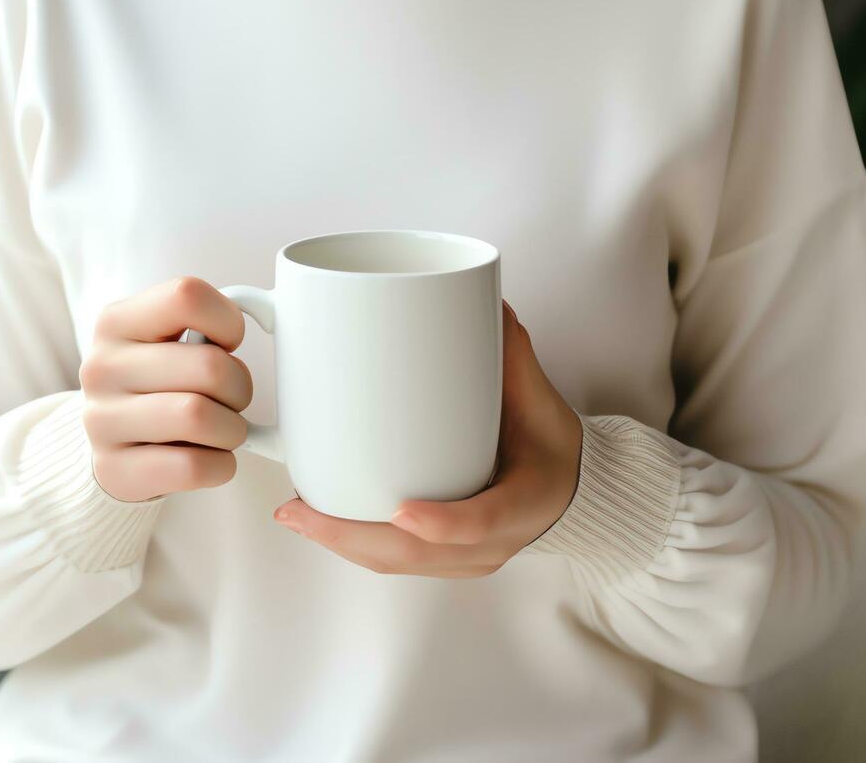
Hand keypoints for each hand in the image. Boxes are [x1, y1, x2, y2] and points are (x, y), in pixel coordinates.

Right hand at [80, 276, 253, 501]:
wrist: (117, 445)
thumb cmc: (161, 382)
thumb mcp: (168, 338)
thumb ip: (208, 319)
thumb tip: (267, 312)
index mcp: (116, 322)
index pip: (187, 295)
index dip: (228, 321)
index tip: (228, 343)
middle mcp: (101, 368)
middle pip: (209, 367)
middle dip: (240, 386)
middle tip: (232, 397)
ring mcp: (101, 422)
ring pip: (199, 417)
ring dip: (232, 429)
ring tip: (222, 428)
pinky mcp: (115, 471)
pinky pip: (193, 466)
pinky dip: (220, 465)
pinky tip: (210, 457)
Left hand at [273, 300, 583, 576]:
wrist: (572, 491)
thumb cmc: (551, 445)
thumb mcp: (541, 402)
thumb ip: (515, 356)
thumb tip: (489, 303)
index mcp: (524, 505)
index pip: (482, 522)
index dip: (442, 522)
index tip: (400, 509)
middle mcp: (492, 544)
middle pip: (415, 555)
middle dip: (349, 537)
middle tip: (296, 509)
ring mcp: (466, 559)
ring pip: (395, 563)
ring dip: (340, 543)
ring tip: (293, 513)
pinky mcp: (445, 559)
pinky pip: (394, 562)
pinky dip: (354, 545)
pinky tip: (318, 524)